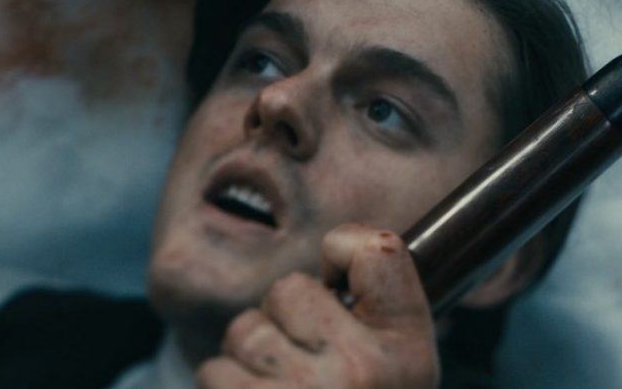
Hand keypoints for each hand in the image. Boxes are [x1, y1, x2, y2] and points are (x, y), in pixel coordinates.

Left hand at [197, 224, 438, 388]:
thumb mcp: (399, 376)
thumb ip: (380, 314)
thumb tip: (341, 246)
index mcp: (407, 355)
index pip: (375, 250)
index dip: (345, 249)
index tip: (337, 271)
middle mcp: (360, 371)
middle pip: (289, 290)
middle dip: (283, 322)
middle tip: (306, 370)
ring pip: (244, 330)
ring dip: (249, 361)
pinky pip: (214, 371)